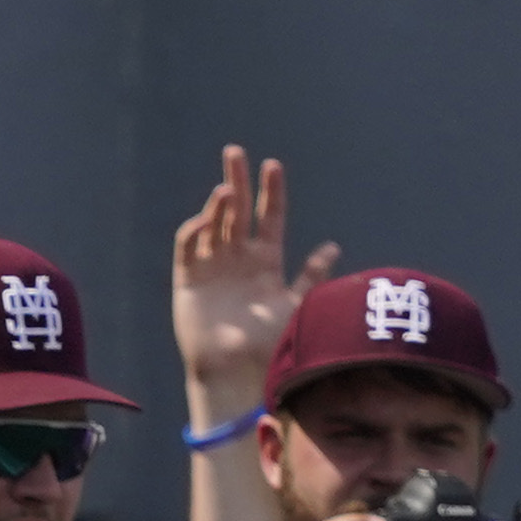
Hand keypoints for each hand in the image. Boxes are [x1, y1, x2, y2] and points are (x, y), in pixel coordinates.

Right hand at [169, 140, 330, 430]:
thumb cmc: (268, 341)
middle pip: (237, 210)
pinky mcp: (188, 280)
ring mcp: (212, 267)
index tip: (273, 165)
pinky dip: (194, 231)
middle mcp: (238, 258)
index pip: (269, 217)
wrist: (234, 369)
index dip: (271, 191)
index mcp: (266, 260)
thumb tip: (332, 246)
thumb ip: (310, 275)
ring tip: (226, 191)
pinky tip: (205, 221)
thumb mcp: (296, 304)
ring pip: (213, 223)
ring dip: (218, 205)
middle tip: (234, 152)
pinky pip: (188, 248)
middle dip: (237, 179)